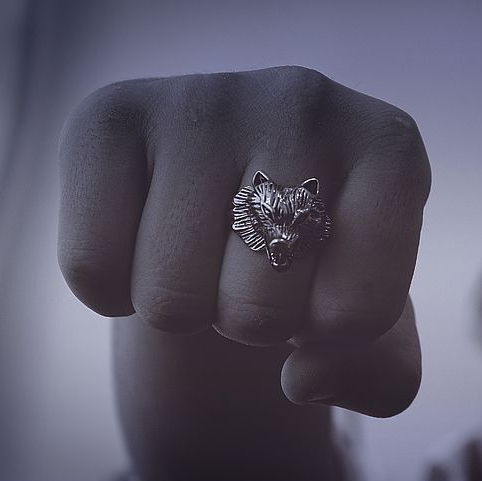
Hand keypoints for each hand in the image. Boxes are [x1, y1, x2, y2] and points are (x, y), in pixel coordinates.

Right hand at [59, 66, 428, 416]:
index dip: (333, 334)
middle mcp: (306, 102)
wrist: (236, 213)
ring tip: (210, 252)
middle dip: (256, 322)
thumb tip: (301, 379)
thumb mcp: (377, 336)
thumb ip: (381, 379)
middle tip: (258, 268)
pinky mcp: (112, 115)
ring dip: (189, 308)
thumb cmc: (319, 268)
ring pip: (170, 299)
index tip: (327, 285)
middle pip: (259, 312)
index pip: (356, 314)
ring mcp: (205, 100)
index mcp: (390, 150)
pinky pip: (92, 266)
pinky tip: (149, 241)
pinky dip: (115, 292)